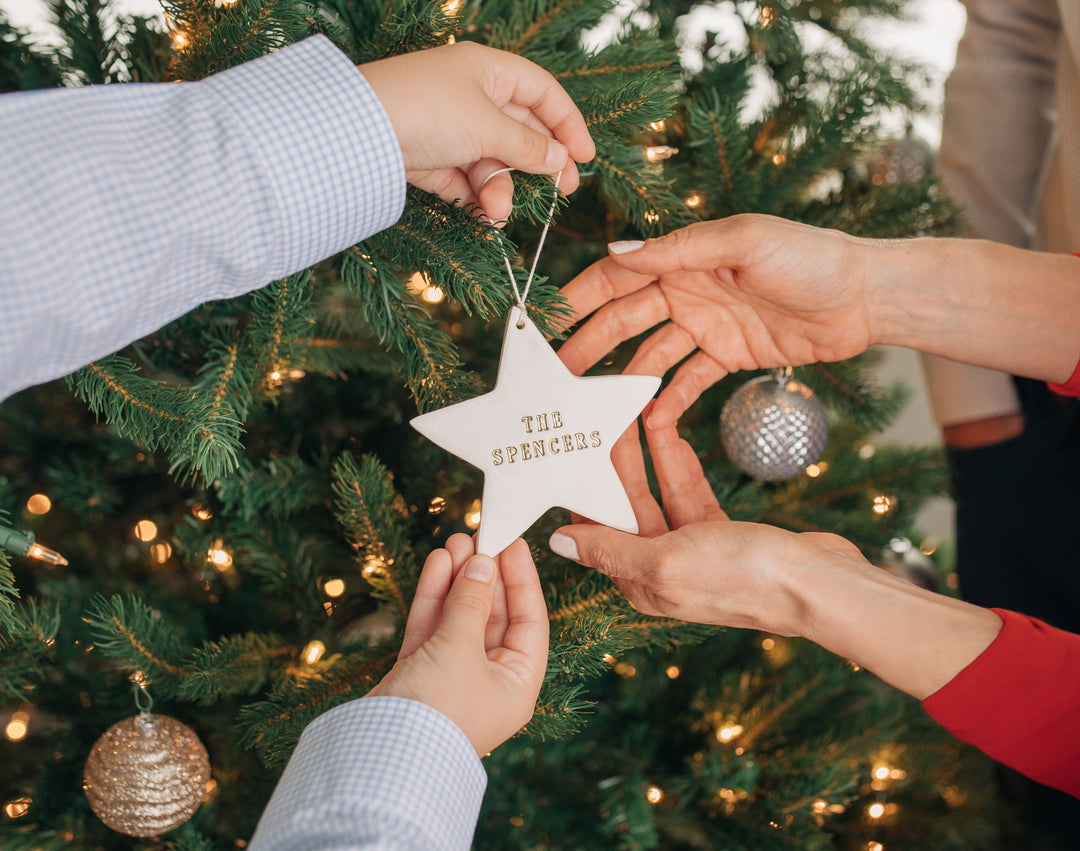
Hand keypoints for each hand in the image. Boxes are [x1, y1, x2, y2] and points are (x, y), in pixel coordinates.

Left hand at [360, 43, 595, 222]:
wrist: (356, 133)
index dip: (567, 123)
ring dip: (501, 189)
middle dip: (539, 164)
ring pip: (492, 162)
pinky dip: (476, 200)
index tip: (584, 157)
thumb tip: (558, 159)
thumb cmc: (425, 111)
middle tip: (561, 192)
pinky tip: (484, 219)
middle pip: (520, 130)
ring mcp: (449, 129)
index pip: (542, 92)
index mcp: (487, 70)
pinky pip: (465, 181)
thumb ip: (527, 146)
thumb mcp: (487, 127)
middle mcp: (470, 95)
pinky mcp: (429, 159)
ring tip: (498, 213)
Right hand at [368, 533, 548, 754]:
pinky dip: (434, 597)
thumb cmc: (437, 709)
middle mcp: (489, 681)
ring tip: (454, 542)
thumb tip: (481, 563)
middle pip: (493, 615)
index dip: (522, 580)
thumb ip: (471, 601)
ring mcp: (453, 677)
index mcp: (517, 685)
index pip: (529, 621)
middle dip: (483, 575)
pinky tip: (437, 563)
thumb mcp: (461, 648)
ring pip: (460, 617)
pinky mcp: (420, 674)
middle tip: (477, 537)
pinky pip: (433, 627)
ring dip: (458, 580)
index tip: (513, 545)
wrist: (381, 753)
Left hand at [548, 424, 1002, 698]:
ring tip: (638, 413)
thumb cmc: (742, 578)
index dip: (582, 489)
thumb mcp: (665, 559)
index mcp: (638, 581)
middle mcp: (661, 569)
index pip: (595, 530)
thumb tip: (557, 543)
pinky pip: (690, 494)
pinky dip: (680, 465)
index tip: (572, 448)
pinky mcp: (723, 537)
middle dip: (615, 463)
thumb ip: (610, 548)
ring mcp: (693, 552)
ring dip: (649, 456)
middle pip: (626, 506)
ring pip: (659, 495)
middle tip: (604, 417)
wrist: (818, 585)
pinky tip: (671, 435)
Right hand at [557, 214, 876, 428]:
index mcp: (686, 258)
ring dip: (622, 378)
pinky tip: (648, 421)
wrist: (866, 296)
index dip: (580, 298)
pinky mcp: (730, 356)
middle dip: (589, 346)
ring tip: (593, 406)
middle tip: (557, 377)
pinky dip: (669, 399)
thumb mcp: (743, 243)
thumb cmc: (810, 257)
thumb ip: (680, 250)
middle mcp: (689, 290)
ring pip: (652, 354)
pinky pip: (689, 380)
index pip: (619, 278)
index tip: (545, 322)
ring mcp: (708, 325)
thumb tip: (617, 251)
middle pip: (625, 320)